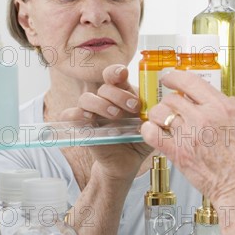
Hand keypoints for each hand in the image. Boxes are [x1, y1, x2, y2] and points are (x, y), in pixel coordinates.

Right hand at [61, 64, 152, 180]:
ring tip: (116, 116)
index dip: (116, 72)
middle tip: (133, 107)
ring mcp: (91, 112)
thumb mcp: (151, 125)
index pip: (114, 75)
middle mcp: (105, 100)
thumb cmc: (138, 140)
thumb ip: (155, 113)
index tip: (123, 75)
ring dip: (101, 104)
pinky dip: (77, 114)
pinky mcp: (81, 127)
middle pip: (104, 87)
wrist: (126, 163)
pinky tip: (90, 119)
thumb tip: (164, 105)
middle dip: (119, 95)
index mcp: (121, 95)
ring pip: (86, 97)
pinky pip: (70, 115)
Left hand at [140, 70, 234, 210]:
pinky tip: (154, 132)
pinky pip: (152, 134)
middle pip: (173, 97)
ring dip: (159, 114)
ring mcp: (189, 135)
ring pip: (160, 112)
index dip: (175, 77)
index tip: (170, 78)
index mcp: (223, 108)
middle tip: (170, 106)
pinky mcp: (178, 153)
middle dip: (170, 100)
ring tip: (163, 121)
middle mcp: (204, 117)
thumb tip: (227, 101)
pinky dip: (149, 130)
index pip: (191, 81)